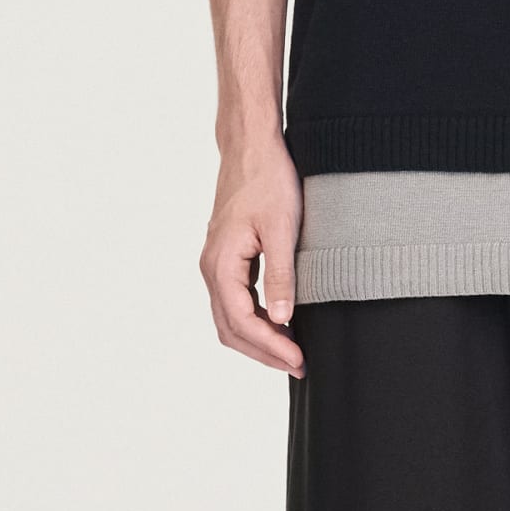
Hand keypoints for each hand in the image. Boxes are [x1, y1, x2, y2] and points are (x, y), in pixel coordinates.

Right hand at [200, 136, 306, 375]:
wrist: (251, 146)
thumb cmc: (267, 179)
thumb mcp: (282, 228)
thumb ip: (281, 275)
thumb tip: (283, 319)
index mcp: (221, 264)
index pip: (242, 323)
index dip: (270, 347)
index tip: (298, 359)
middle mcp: (211, 268)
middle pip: (230, 328)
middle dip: (263, 351)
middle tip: (298, 364)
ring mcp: (216, 262)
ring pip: (230, 317)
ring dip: (258, 338)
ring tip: (290, 350)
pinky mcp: (226, 255)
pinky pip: (235, 299)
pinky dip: (254, 318)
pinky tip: (280, 320)